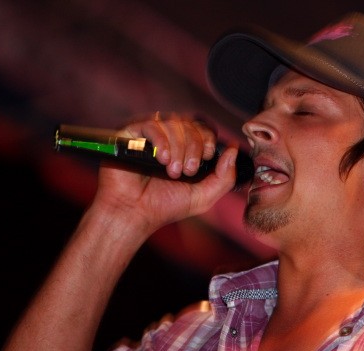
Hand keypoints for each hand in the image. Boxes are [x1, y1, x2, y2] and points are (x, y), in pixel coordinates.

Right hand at [91, 113, 237, 235]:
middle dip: (194, 147)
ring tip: (172, 171)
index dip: (208, 139)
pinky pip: (152, 124)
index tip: (206, 157)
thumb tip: (233, 149)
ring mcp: (149, 133)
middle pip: (191, 124)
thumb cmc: (165, 205)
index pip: (203, 129)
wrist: (134, 214)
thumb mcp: (204, 196)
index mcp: (185, 148)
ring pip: (174, 122)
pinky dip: (162, 141)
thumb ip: (224, 177)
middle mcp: (168, 137)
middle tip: (188, 171)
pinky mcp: (130, 133)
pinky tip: (162, 160)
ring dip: (179, 147)